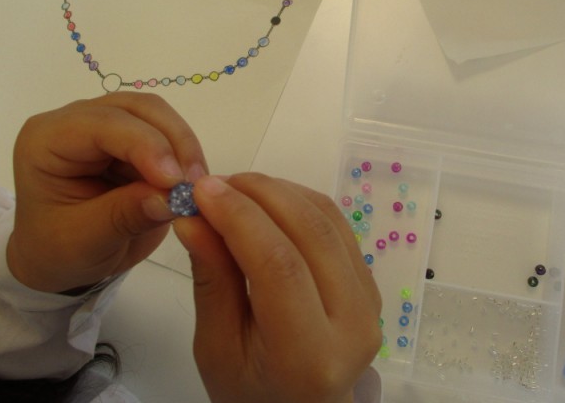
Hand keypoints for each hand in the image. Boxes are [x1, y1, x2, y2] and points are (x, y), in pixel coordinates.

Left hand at [8, 93, 206, 293]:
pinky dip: (185, 158)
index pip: (103, 124)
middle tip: (195, 184)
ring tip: (195, 187)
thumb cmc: (56, 251)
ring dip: (183, 148)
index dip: (145, 145)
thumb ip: (124, 217)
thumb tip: (172, 197)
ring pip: (158, 116)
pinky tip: (191, 186)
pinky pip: (168, 135)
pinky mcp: (132, 139)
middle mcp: (77, 121)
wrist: (57, 259)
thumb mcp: (83, 243)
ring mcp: (107, 127)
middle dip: (173, 141)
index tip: (175, 182)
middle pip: (137, 109)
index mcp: (47, 139)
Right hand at [173, 173, 381, 402]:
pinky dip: (299, 202)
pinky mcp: (371, 283)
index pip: (279, 266)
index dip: (240, 217)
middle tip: (215, 182)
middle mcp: (353, 324)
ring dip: (279, 191)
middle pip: (311, 233)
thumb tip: (193, 217)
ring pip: (328, 220)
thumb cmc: (252, 392)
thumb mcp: (217, 349)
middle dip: (259, 194)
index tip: (201, 189)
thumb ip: (212, 281)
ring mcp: (370, 301)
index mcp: (310, 355)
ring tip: (234, 189)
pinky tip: (265, 201)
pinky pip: (337, 226)